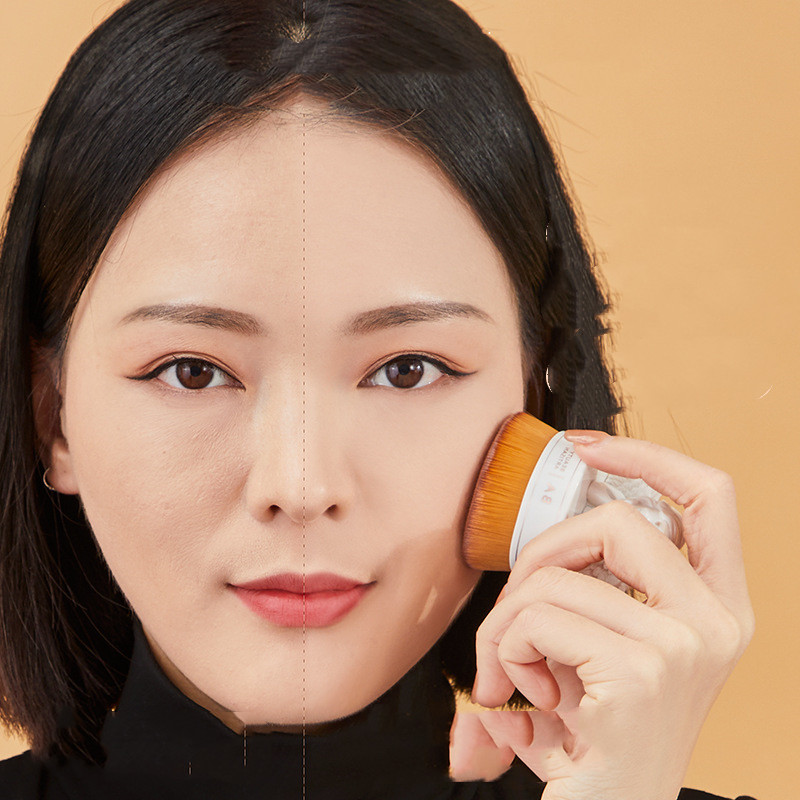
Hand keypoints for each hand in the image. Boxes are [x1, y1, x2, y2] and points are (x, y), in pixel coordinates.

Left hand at [469, 431, 754, 799]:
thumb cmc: (601, 738)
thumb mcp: (612, 651)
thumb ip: (599, 588)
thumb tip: (552, 526)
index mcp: (716, 607)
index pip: (707, 496)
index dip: (647, 455)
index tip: (587, 448)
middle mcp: (712, 623)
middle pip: (617, 520)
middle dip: (542, 549)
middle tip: (518, 603)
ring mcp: (681, 647)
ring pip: (555, 576)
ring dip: (507, 620)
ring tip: (513, 669)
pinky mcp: (636, 674)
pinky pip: (535, 618)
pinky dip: (505, 648)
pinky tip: (521, 694)